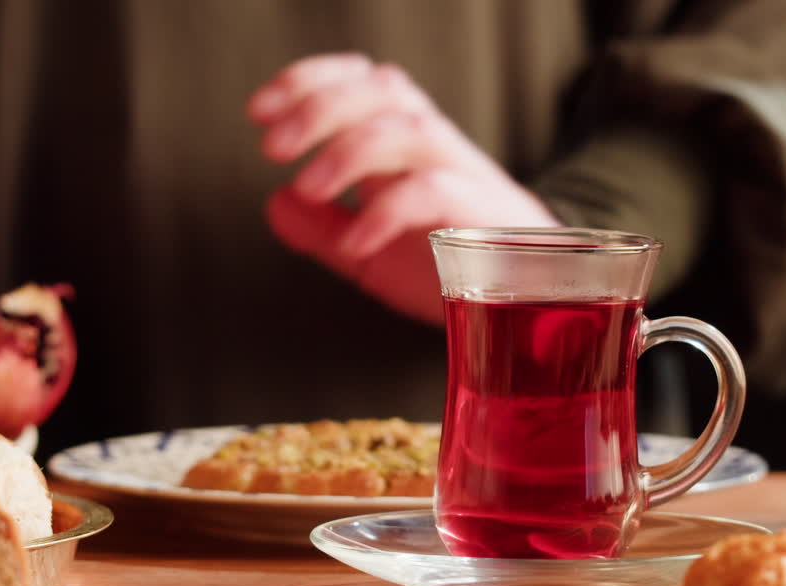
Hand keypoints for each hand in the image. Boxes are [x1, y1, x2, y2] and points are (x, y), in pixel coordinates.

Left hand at [248, 53, 558, 325]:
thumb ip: (322, 231)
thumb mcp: (370, 252)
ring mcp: (461, 175)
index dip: (310, 81)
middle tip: (271, 147)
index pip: (361, 81)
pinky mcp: (482, 216)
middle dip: (320, 107)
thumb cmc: (450, 265)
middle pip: (383, 89)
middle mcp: (433, 145)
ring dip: (347, 150)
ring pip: (408, 129)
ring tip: (307, 187)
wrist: (526, 304)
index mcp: (404, 141)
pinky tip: (355, 241)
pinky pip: (435, 193)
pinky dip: (387, 212)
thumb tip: (276, 203)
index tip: (258, 111)